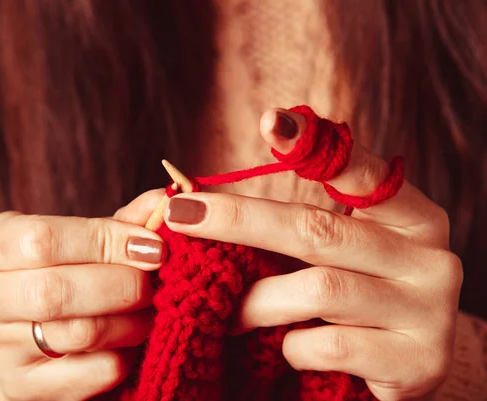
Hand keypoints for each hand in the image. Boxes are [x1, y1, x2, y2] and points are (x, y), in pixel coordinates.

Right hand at [0, 196, 163, 400]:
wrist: (22, 325)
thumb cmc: (57, 268)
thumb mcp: (75, 236)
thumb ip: (118, 222)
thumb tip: (165, 201)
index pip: (43, 241)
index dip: (106, 241)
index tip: (150, 246)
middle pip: (55, 292)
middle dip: (123, 284)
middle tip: (152, 281)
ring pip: (78, 335)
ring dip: (130, 321)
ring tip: (146, 309)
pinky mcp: (23, 387)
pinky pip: (91, 374)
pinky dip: (124, 355)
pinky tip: (128, 340)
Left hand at [161, 108, 462, 400]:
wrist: (407, 363)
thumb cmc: (358, 294)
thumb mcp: (339, 254)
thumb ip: (294, 223)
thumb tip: (192, 199)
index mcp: (412, 216)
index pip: (361, 171)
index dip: (312, 146)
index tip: (269, 122)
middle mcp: (429, 256)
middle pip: (318, 229)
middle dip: (239, 220)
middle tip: (179, 213)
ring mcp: (428, 310)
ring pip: (318, 291)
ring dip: (257, 301)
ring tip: (226, 310)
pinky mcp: (416, 361)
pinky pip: (327, 346)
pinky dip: (292, 347)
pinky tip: (288, 346)